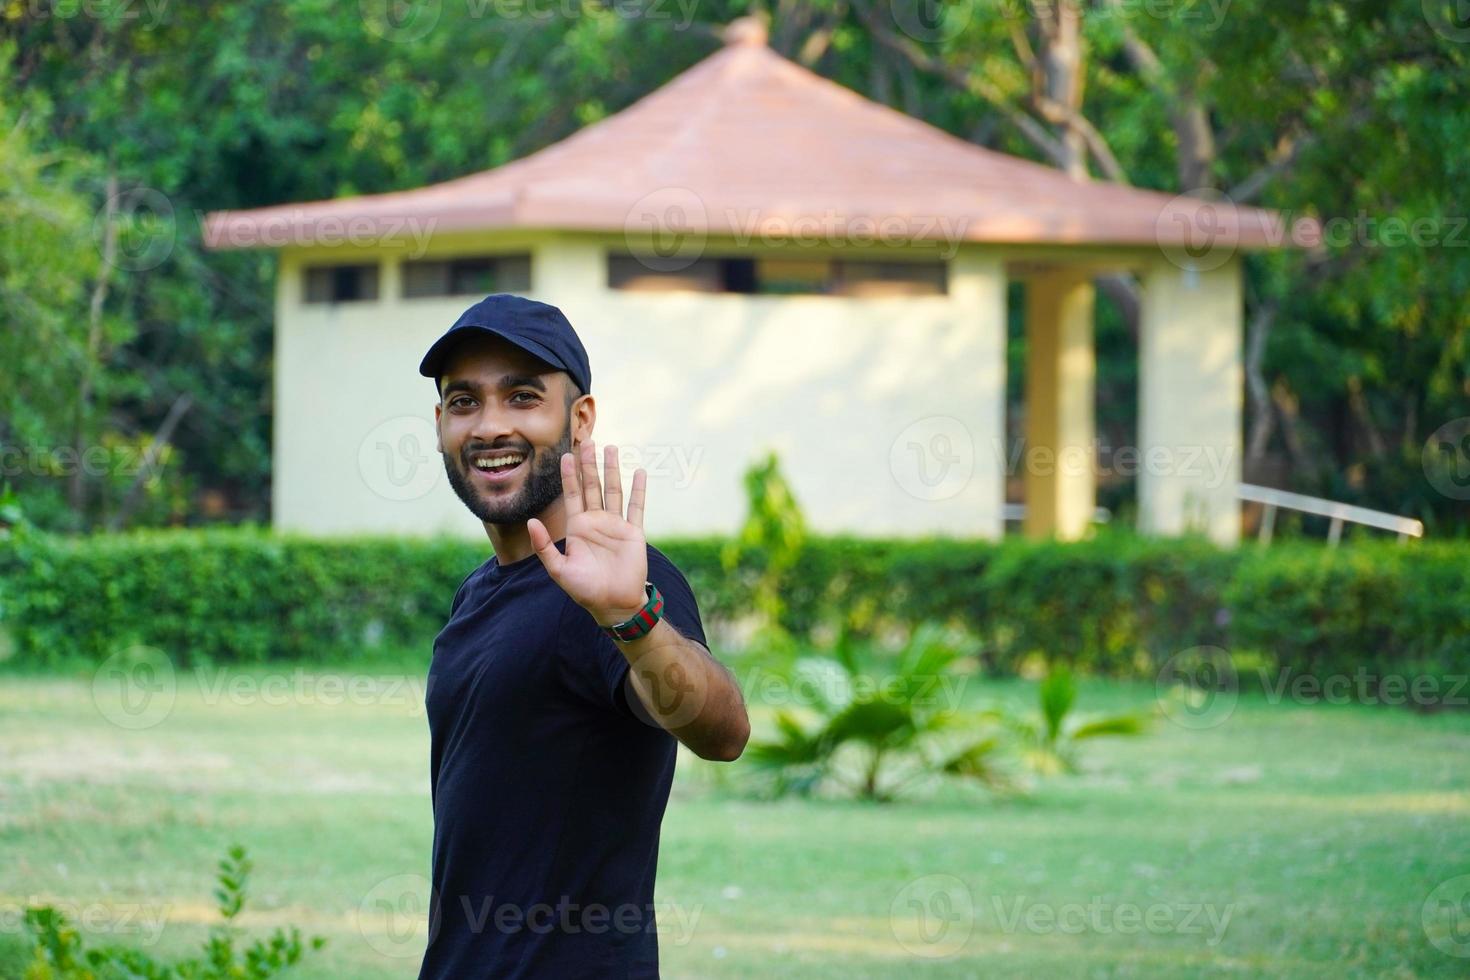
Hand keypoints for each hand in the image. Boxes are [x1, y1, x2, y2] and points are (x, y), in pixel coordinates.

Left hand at [527, 441, 648, 624]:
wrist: (613, 604)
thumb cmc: (584, 590)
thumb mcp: (558, 569)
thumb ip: (544, 546)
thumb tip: (531, 521)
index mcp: (578, 527)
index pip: (572, 494)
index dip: (569, 475)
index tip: (565, 455)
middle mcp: (596, 522)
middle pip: (592, 485)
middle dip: (589, 464)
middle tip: (588, 440)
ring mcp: (616, 525)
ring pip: (613, 490)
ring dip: (612, 470)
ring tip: (612, 448)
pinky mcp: (633, 532)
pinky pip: (636, 507)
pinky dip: (639, 490)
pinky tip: (639, 473)